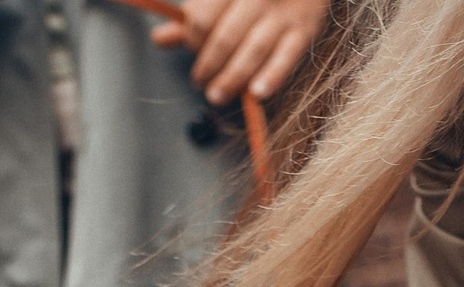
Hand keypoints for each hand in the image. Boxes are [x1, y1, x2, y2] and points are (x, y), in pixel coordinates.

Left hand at [150, 0, 328, 101]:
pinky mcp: (305, 30)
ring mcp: (282, 13)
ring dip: (231, 79)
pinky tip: (256, 94)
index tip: (192, 51)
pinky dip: (271, 77)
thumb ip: (194, 15)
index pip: (202, 18)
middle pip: (224, 38)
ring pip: (251, 51)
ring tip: (216, 96)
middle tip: (200, 83)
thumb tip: (158, 39)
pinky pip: (286, 57)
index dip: (192, 41)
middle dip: (208, 66)